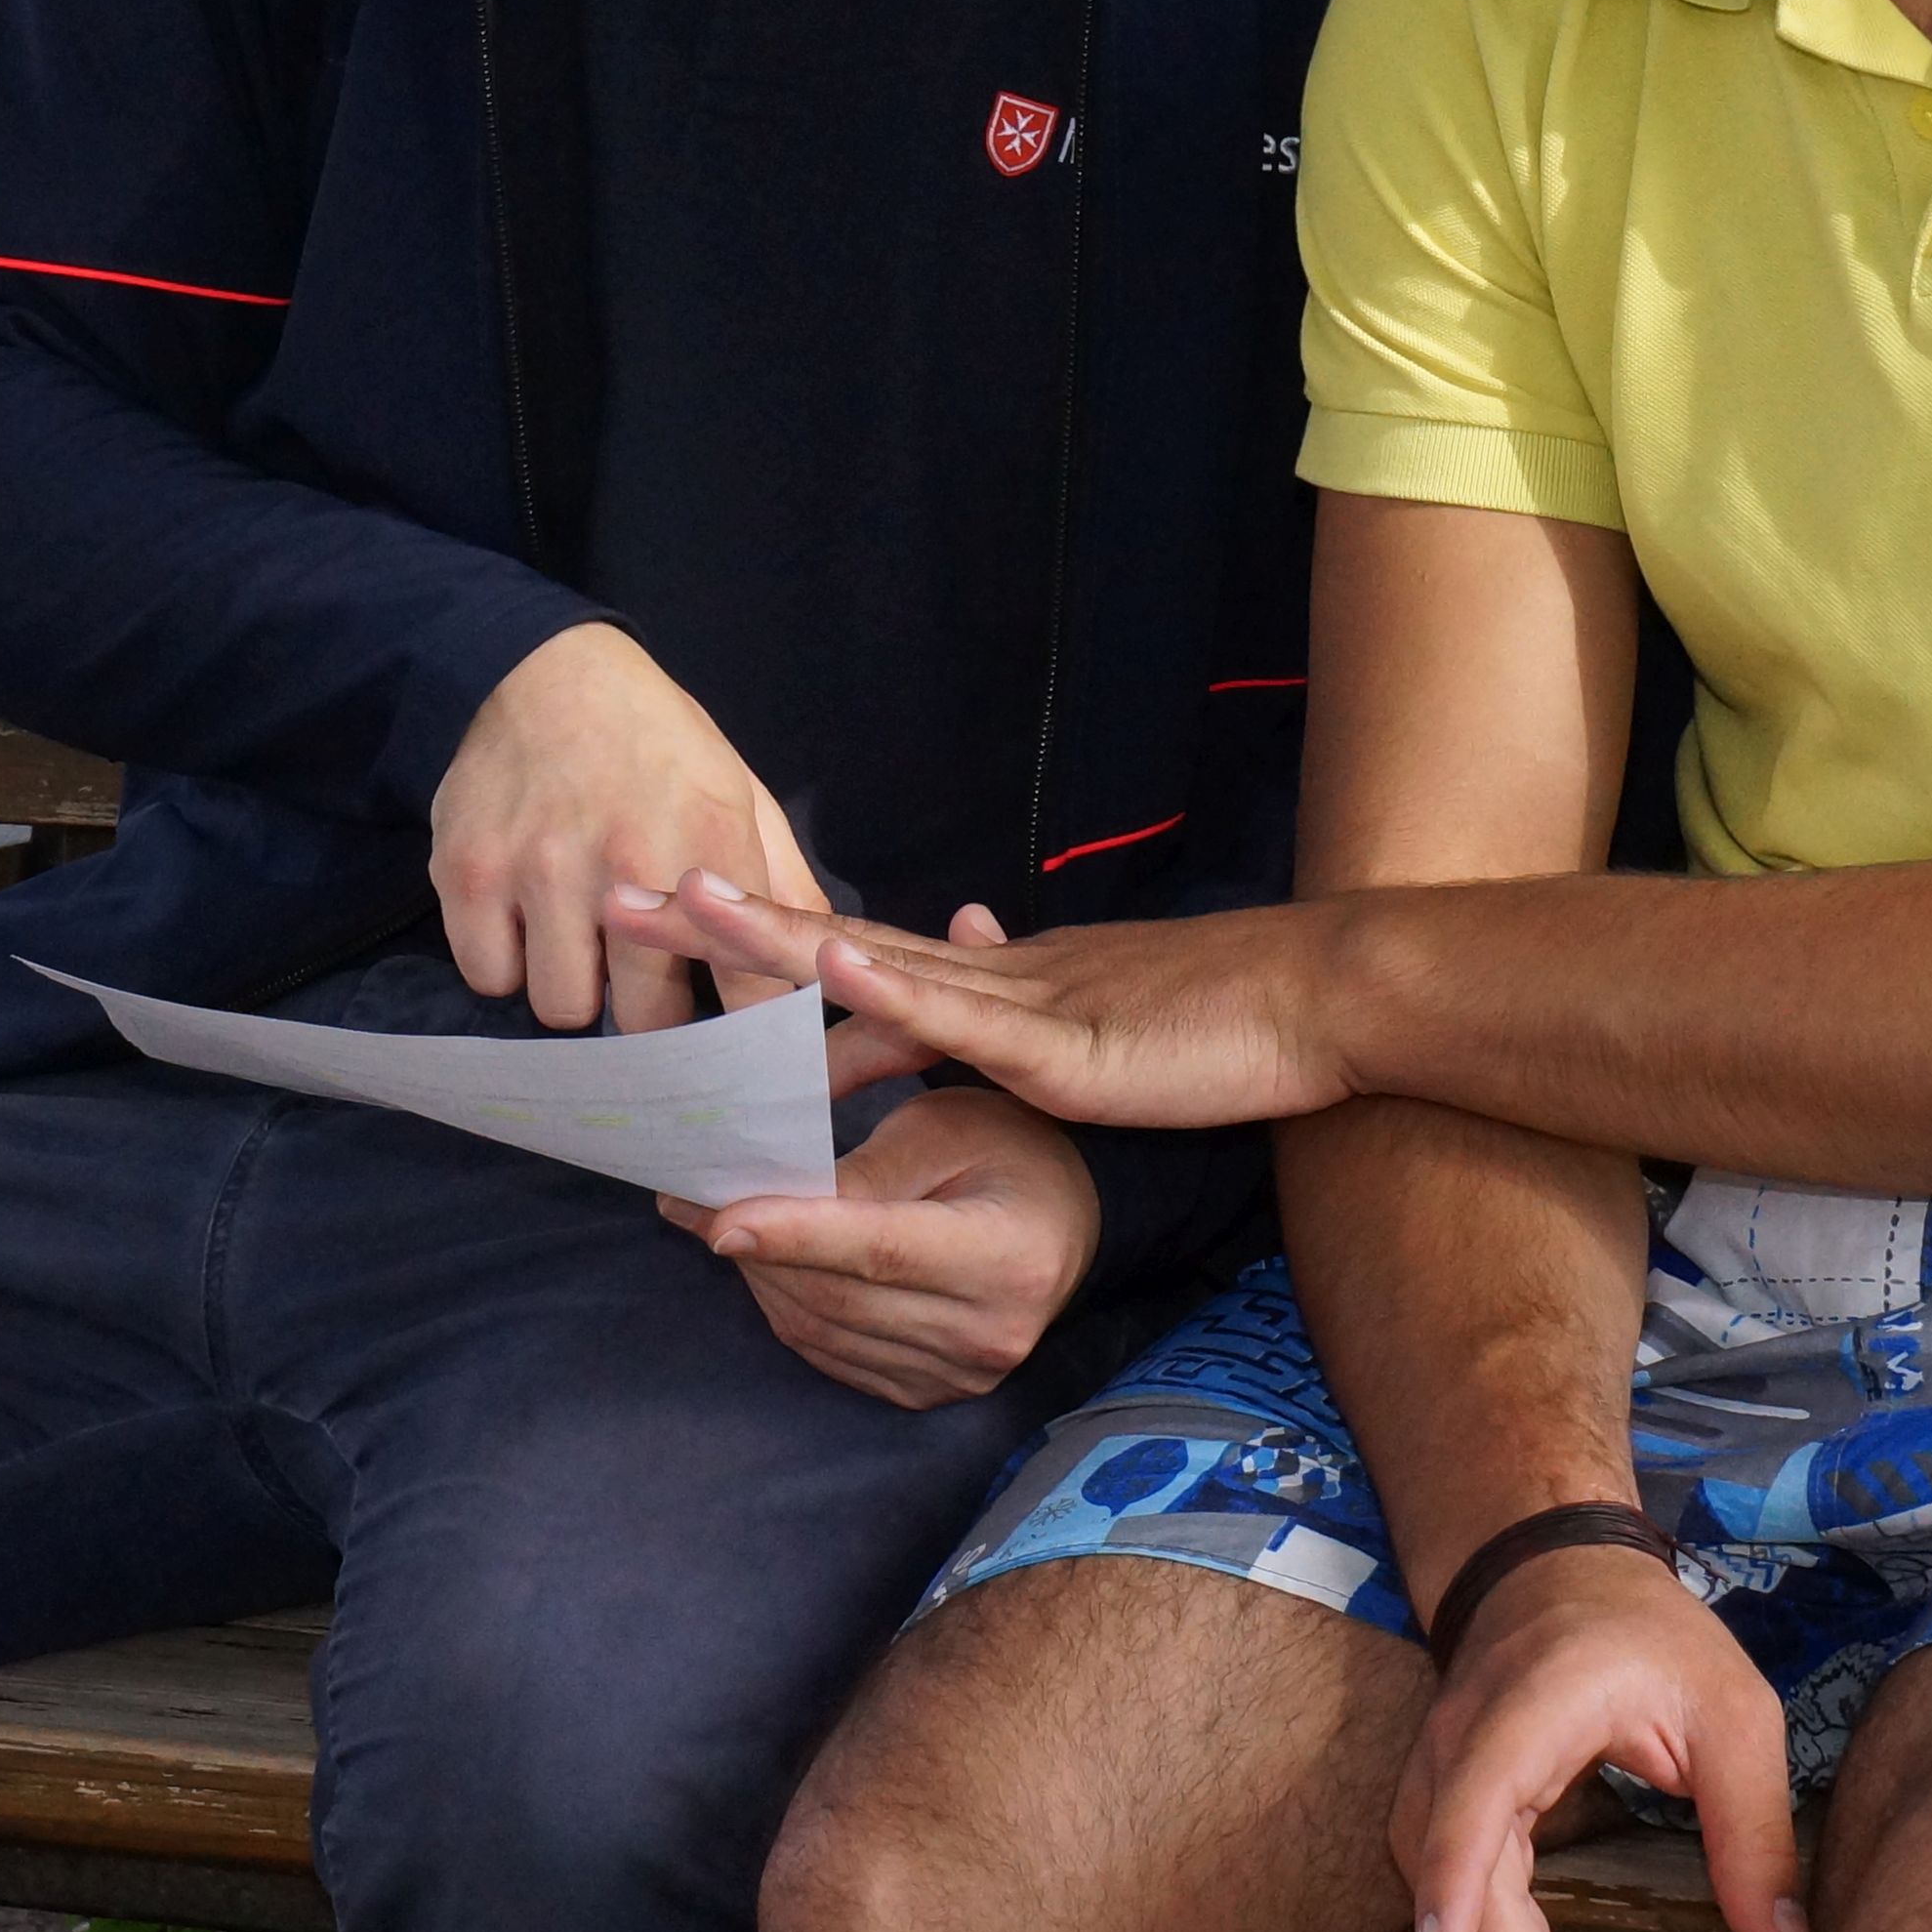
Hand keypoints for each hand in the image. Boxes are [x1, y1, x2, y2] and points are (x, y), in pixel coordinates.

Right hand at [432, 627, 817, 1032]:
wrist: (544, 666)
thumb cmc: (655, 739)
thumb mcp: (739, 792)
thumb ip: (783, 883)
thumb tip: (825, 964)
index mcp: (711, 842)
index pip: (746, 994)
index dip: (745, 1032)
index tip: (735, 1041)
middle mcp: (628, 862)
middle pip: (647, 1021)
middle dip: (648, 1010)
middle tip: (643, 977)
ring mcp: (541, 869)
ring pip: (564, 1009)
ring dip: (575, 987)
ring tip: (579, 941)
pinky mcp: (469, 873)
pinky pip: (490, 978)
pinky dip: (506, 963)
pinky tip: (524, 922)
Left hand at [604, 871, 1363, 1123]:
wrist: (1313, 998)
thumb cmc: (1208, 1020)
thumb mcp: (1083, 1014)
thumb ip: (1011, 994)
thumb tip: (958, 945)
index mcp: (985, 979)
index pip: (846, 955)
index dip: (752, 933)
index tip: (662, 906)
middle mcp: (984, 974)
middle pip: (829, 940)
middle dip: (721, 920)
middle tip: (619, 885)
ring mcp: (1019, 1001)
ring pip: (877, 966)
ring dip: (779, 936)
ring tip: (686, 900)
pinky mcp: (1063, 1045)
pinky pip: (965, 1019)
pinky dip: (894, 993)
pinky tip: (832, 971)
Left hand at [664, 921, 1102, 1404]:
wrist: (1064, 1225)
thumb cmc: (1008, 1151)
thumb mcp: (947, 1128)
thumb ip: (865, 1166)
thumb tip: (766, 1195)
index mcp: (1009, 1256)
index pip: (880, 1248)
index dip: (794, 1233)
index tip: (717, 1217)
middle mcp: (990, 1333)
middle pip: (837, 1294)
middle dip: (755, 1245)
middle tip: (691, 1197)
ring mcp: (958, 1376)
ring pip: (820, 1328)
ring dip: (760, 1274)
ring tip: (723, 1220)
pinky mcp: (926, 1393)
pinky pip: (828, 1352)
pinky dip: (785, 1304)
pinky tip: (769, 1260)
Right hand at [1394, 1544, 1811, 1931]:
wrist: (1552, 1574)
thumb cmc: (1644, 1631)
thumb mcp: (1731, 1710)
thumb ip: (1754, 1832)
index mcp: (1524, 1712)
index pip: (1469, 1803)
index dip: (1454, 1883)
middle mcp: (1458, 1758)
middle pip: (1470, 1903)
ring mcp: (1442, 1795)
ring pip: (1473, 1929)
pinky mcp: (1454, 1829)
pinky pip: (1485, 1922)